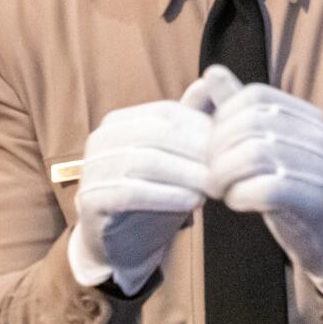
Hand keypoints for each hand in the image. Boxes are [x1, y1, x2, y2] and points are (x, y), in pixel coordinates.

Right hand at [69, 75, 219, 294]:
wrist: (123, 242)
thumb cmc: (155, 194)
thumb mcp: (177, 157)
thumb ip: (192, 121)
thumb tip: (211, 81)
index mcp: (120, 122)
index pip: (167, 114)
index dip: (201, 129)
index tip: (232, 148)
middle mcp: (101, 139)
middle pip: (157, 135)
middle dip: (196, 151)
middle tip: (227, 170)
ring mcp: (91, 167)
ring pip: (146, 161)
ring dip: (186, 175)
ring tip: (213, 188)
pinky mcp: (90, 198)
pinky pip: (131, 192)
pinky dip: (166, 196)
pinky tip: (193, 203)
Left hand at [206, 81, 322, 294]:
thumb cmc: (295, 185)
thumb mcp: (270, 144)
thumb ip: (241, 111)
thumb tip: (212, 72)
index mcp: (308, 117)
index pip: (255, 96)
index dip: (223, 118)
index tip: (215, 145)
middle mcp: (319, 136)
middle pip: (250, 125)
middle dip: (217, 150)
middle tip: (211, 173)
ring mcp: (320, 168)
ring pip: (254, 155)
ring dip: (224, 174)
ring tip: (220, 189)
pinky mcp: (315, 201)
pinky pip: (267, 188)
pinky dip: (240, 195)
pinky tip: (236, 201)